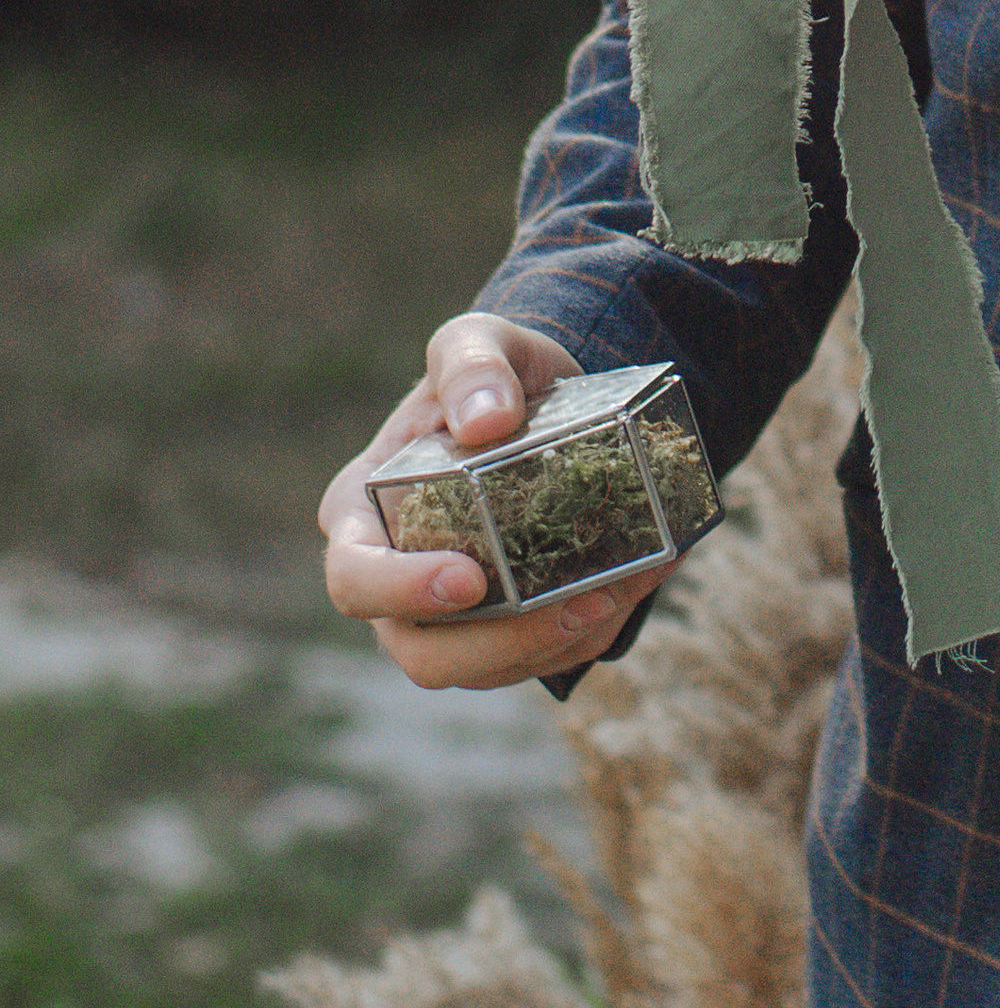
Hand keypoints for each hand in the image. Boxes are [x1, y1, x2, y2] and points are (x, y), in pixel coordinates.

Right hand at [318, 316, 664, 690]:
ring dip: (559, 642)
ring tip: (626, 587)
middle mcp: (396, 579)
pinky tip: (636, 584)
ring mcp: (447, 615)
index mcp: (363, 515)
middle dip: (501, 643)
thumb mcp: (478, 340)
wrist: (541, 399)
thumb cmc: (492, 373)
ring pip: (488, 668)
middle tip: (578, 606)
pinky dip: (590, 633)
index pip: (355, 578)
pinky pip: (538, 658)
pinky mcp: (502, 629)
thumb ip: (472, 363)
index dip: (401, 591)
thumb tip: (486, 422)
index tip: (467, 578)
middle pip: (422, 653)